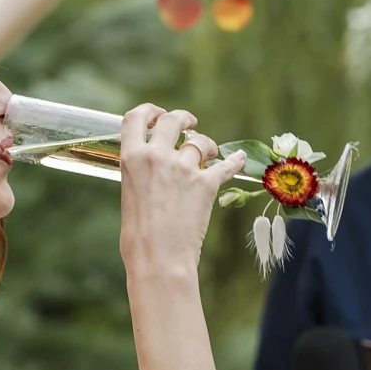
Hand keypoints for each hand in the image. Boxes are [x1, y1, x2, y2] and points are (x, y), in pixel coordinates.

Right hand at [118, 105, 242, 278]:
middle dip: (183, 118)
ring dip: (207, 145)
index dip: (149, 111)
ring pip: (201, 142)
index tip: (158, 113)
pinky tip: (240, 158)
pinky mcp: (206, 184)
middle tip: (190, 124)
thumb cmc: (139, 237)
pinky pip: (226, 165)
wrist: (159, 259)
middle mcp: (157, 157)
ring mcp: (184, 169)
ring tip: (209, 154)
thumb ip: (142, 173)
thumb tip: (153, 167)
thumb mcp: (130, 195)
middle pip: (172, 120)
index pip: (135, 118)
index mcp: (132, 159)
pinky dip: (235, 161)